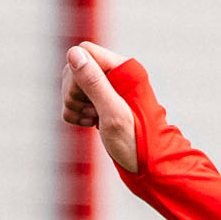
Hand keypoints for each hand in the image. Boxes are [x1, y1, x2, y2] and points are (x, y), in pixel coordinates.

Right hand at [62, 44, 174, 179]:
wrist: (149, 167)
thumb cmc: (137, 142)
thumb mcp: (113, 113)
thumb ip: (94, 83)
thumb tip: (74, 53)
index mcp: (125, 69)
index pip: (85, 52)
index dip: (77, 74)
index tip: (88, 98)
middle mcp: (116, 74)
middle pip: (74, 69)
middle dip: (74, 94)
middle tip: (94, 114)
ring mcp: (107, 89)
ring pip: (71, 86)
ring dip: (75, 107)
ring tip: (96, 121)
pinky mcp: (100, 103)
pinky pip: (73, 101)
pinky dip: (76, 115)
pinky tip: (93, 125)